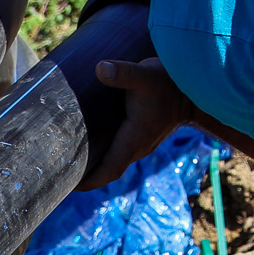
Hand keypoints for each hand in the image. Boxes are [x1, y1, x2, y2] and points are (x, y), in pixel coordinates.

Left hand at [78, 56, 193, 190]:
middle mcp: (138, 147)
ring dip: (96, 166)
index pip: (109, 171)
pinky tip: (91, 145)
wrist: (194, 88)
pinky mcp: (143, 135)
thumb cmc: (168, 83)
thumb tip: (100, 68)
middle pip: (109, 170)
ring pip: (115, 162)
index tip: (66, 187)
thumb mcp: (145, 75)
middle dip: (86, 176)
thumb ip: (123, 72)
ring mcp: (142, 143)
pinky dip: (105, 155)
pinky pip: (120, 152)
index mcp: (134, 139)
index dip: (88, 181)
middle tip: (59, 174)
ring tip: (70, 161)